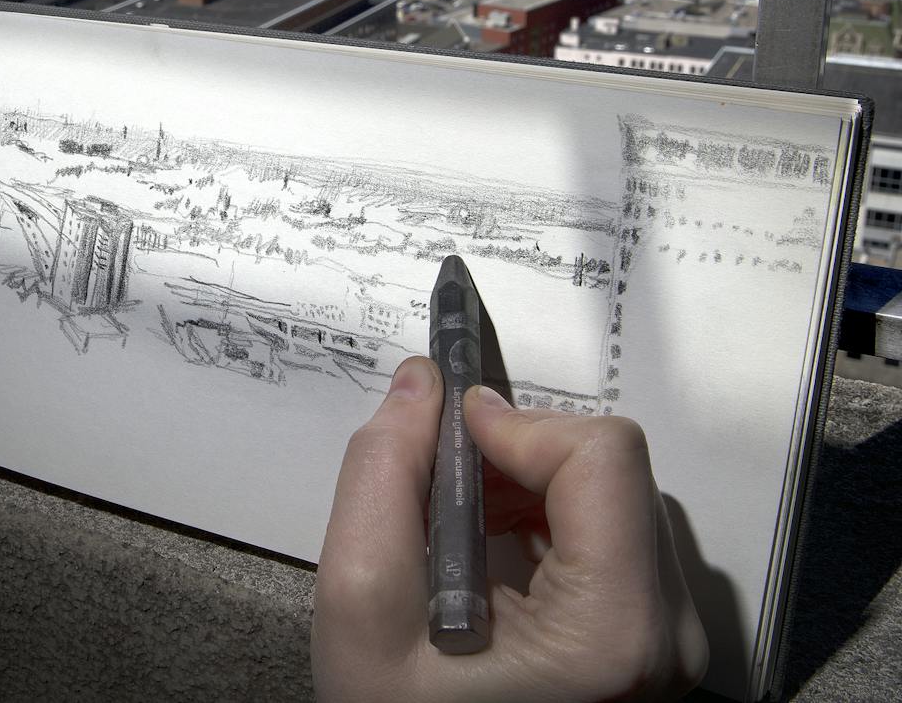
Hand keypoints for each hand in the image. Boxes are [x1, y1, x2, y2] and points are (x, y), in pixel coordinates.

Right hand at [312, 356, 707, 701]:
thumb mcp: (361, 608)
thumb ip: (382, 477)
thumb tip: (422, 385)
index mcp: (614, 632)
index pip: (603, 455)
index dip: (517, 424)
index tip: (448, 439)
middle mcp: (666, 636)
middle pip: (611, 470)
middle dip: (515, 457)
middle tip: (439, 491)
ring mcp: (667, 645)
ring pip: (613, 494)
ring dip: (526, 485)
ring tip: (456, 531)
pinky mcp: (653, 645)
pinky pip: (612, 533)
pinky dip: (544, 519)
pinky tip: (486, 557)